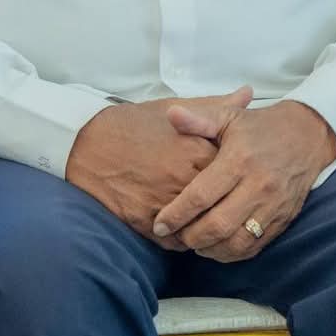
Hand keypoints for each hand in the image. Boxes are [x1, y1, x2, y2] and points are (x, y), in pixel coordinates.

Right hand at [65, 89, 243, 247]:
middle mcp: (186, 179)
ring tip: (204, 222)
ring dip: (205, 227)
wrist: (87, 144)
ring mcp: (167, 202)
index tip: (234, 178)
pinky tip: (181, 230)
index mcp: (197, 150)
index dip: (236, 178)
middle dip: (224, 207)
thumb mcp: (172, 109)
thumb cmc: (132, 125)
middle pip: (222, 204)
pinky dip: (181, 240)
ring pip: (202, 227)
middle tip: (224, 206)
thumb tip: (248, 94)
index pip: (235, 174)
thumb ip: (214, 107)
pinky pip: (177, 242)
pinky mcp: (147, 222)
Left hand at [151, 97, 335, 261]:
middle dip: (191, 237)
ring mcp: (273, 206)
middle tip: (174, 236)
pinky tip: (217, 247)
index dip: (176, 214)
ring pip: (237, 242)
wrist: (308, 136)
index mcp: (238, 161)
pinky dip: (232, 253)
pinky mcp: (283, 219)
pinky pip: (255, 246)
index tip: (159, 225)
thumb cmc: (260, 127)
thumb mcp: (229, 116)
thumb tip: (171, 114)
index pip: (201, 196)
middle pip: (218, 225)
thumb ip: (198, 119)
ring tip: (194, 244)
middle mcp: (257, 187)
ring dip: (211, 250)